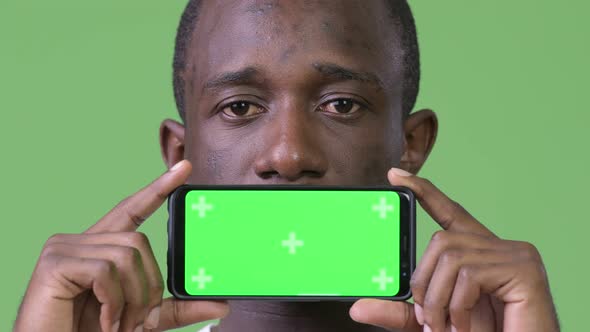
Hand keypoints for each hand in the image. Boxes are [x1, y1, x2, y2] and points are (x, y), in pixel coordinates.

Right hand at [14, 160, 228, 331]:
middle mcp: (79, 240)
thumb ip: (176, 308)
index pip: (132, 209)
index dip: (159, 188)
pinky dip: (114, 301)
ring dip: (133, 299)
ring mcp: (63, 248)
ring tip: (118, 324)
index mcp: (99, 248)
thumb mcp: (143, 318)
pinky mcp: (55, 262)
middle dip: (149, 286)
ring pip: (126, 255)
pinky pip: (105, 270)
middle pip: (138, 241)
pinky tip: (104, 321)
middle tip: (139, 321)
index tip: (185, 168)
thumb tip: (221, 304)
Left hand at [349, 168, 558, 331]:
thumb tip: (357, 308)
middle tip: (429, 320)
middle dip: (424, 282)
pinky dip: (458, 307)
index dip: (423, 191)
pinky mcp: (525, 269)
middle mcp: (500, 247)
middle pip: (441, 240)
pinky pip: (469, 274)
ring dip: (438, 300)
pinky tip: (465, 325)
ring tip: (446, 327)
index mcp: (479, 254)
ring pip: (450, 257)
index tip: (395, 175)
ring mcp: (516, 255)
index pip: (449, 212)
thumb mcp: (431, 322)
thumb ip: (399, 312)